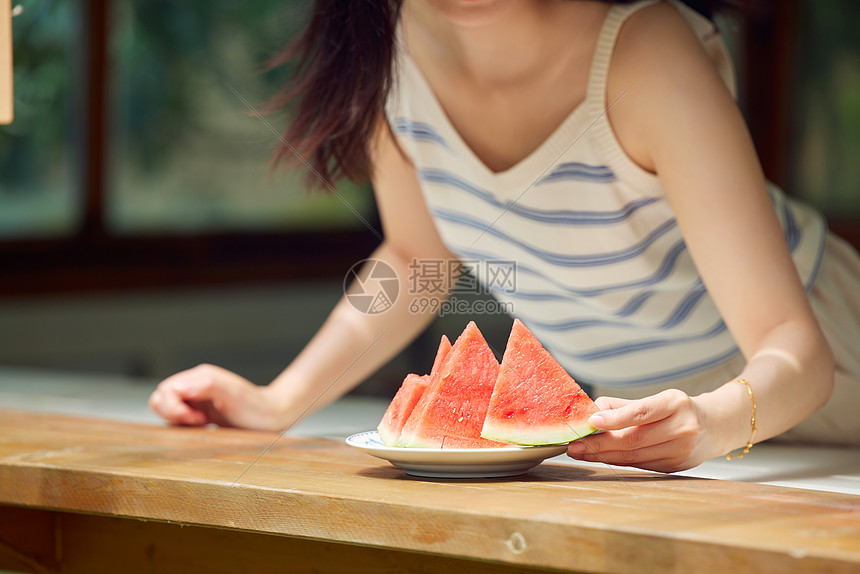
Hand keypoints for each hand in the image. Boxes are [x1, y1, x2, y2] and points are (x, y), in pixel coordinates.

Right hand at [148, 364, 285, 430]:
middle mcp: (196, 385)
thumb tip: (178, 387)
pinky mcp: (199, 410)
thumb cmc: (256, 407)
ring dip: (176, 419)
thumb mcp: (234, 394)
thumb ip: (208, 385)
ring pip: (165, 406)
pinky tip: (202, 426)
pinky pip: (176, 416)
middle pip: (161, 396)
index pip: (166, 389)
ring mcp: (196, 397)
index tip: (196, 418)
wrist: (273, 417)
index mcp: (201, 377)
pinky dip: (181, 423)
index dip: (174, 407)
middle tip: (198, 421)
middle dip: (172, 413)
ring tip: (200, 423)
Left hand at [566, 389, 718, 472]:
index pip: (641, 412)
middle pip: (634, 440)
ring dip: (604, 455)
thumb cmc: (679, 409)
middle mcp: (682, 428)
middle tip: (574, 445)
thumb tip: (592, 412)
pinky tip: (602, 457)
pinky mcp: (676, 467)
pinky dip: (619, 461)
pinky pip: (640, 464)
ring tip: (581, 452)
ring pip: (634, 456)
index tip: (591, 422)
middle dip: (600, 444)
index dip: (615, 418)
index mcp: (676, 404)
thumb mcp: (657, 399)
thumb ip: (624, 406)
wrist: (717, 426)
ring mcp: (681, 451)